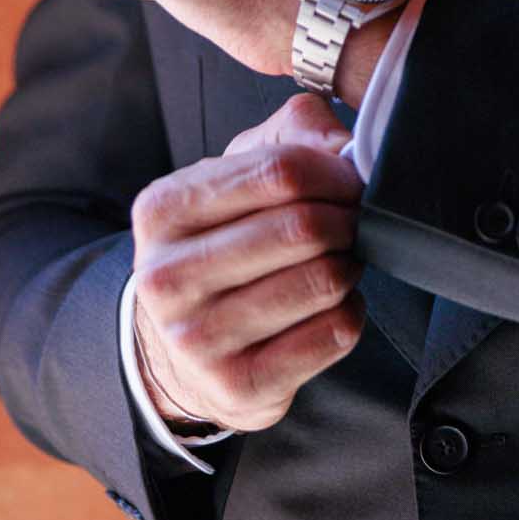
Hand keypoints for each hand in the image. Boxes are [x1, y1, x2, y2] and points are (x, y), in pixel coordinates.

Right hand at [131, 93, 365, 433]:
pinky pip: (334, 333)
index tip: (352, 177)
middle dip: (348, 217)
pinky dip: (351, 310)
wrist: (182, 343)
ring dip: (351, 264)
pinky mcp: (238, 387)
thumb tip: (345, 144)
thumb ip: (293, 132)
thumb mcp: (237, 172)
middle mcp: (167, 278)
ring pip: (324, 281)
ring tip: (339, 259)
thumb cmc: (221, 239)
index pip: (279, 171)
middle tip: (355, 219)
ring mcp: (198, 340)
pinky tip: (331, 305)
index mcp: (163, 210)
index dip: (334, 170)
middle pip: (304, 228)